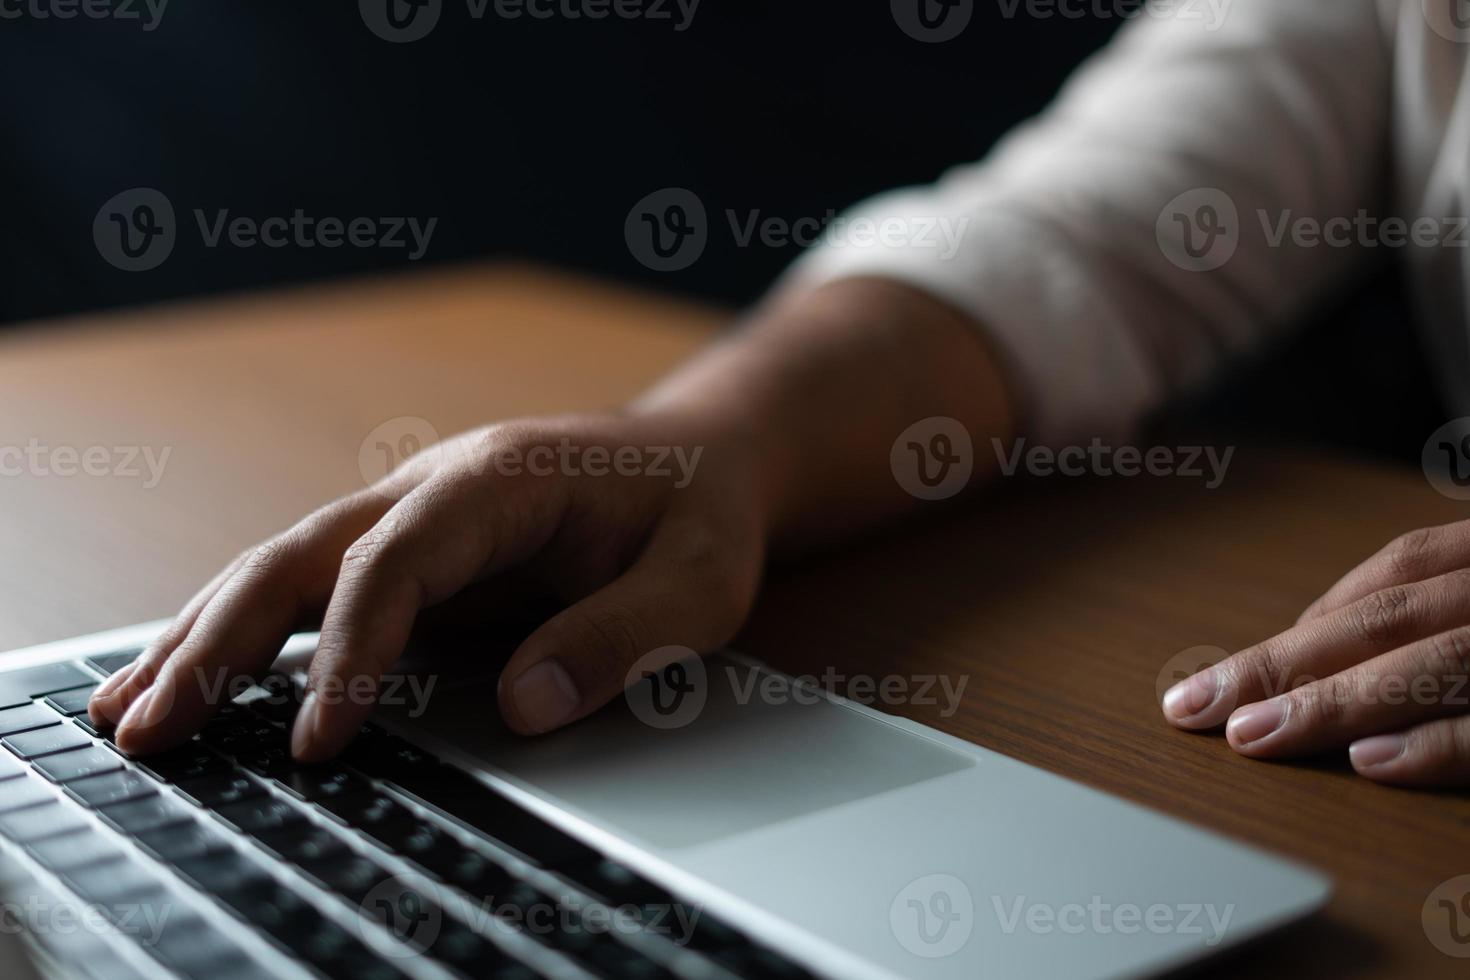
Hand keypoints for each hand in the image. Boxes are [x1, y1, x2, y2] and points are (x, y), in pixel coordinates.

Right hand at [88, 414, 766, 759]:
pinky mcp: (405, 555)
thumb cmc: (699, 512)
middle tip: (155, 727)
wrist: (695, 459)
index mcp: (500, 479)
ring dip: (203, 638)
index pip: (398, 561)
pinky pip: (308, 592)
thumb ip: (624, 636)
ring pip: (282, 568)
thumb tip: (524, 707)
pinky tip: (187, 679)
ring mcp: (409, 517)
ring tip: (129, 715)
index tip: (321, 739)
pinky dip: (239, 635)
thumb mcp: (700, 580)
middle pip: (301, 554)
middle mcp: (433, 487)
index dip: (352, 650)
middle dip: (223, 640)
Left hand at [1162, 521, 1469, 786]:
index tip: (1243, 660)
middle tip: (1198, 705)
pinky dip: (1431, 743)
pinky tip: (1366, 761)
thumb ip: (1438, 605)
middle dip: (1282, 663)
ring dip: (1332, 702)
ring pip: (1432, 662)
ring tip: (1249, 735)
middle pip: (1385, 620)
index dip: (1313, 616)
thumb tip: (1317, 637)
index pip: (1399, 571)